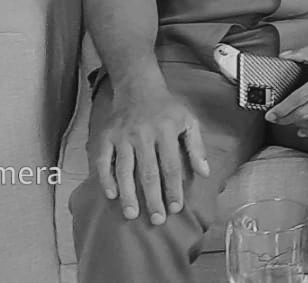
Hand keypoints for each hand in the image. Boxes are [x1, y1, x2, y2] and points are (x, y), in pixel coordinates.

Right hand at [90, 80, 208, 224]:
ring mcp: (122, 136)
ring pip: (125, 170)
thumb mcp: (188, 121)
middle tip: (157, 219)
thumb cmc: (167, 109)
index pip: (171, 165)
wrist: (139, 87)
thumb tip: (204, 172)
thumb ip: (196, 147)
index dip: (173, 188)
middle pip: (148, 172)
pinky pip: (103, 161)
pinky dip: (106, 178)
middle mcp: (143, 134)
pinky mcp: (106, 137)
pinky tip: (111, 195)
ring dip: (128, 194)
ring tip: (132, 214)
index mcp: (166, 130)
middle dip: (153, 198)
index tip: (175, 208)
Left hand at [269, 38, 307, 135]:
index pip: (299, 98)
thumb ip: (306, 51)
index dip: (282, 109)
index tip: (271, 113)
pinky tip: (306, 130)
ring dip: (299, 126)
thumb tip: (286, 55)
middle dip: (286, 119)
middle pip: (305, 114)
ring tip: (289, 124)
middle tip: (276, 120)